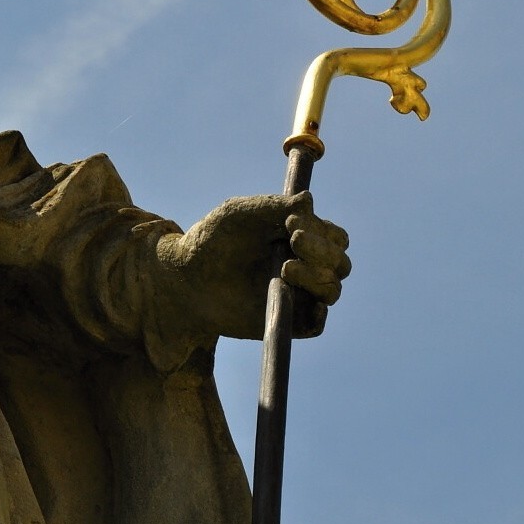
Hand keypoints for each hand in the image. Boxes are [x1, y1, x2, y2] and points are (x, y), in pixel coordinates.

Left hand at [156, 192, 350, 340]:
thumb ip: (272, 207)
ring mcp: (298, 295)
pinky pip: (316, 323)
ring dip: (317, 277)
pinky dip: (316, 313)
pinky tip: (301, 299)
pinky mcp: (287, 321)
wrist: (184, 278)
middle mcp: (305, 266)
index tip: (291, 224)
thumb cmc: (211, 240)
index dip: (321, 231)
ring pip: (331, 290)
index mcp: (300, 238)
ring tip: (285, 268)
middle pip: (339, 263)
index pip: (333, 237)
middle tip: (294, 240)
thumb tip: (309, 200)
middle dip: (323, 251)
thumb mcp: (238, 215)